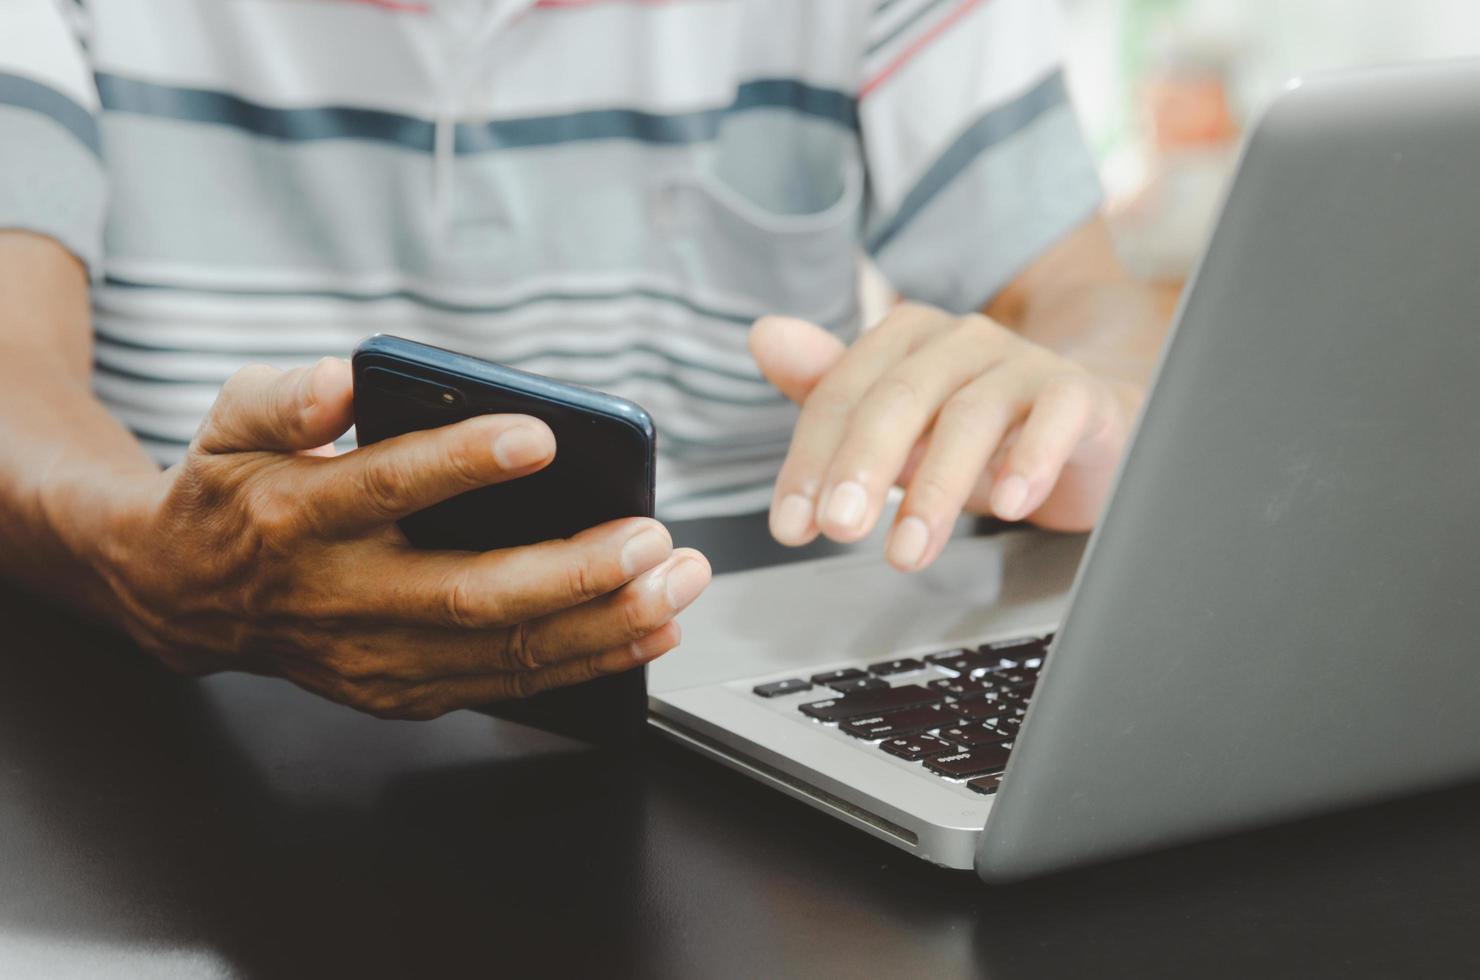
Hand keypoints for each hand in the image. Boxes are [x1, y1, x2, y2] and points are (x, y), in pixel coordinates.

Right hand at [87, 358, 709, 718]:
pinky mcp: (402, 692)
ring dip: (604, 624)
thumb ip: (286, 394)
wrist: (187, 597)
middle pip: (469, 594)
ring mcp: (373, 659)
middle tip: (656, 540)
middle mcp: (338, 598)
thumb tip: (347, 379)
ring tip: (679, 586)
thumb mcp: (231, 417)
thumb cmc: (233, 488)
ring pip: (503, 653)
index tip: (543, 437)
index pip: (385, 487)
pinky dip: (586, 663)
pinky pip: (507, 684)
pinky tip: (650, 631)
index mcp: (294, 516)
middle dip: (575, 573)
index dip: (463, 464)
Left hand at [749, 305, 1138, 571]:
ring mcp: (1024, 362)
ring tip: (908, 550)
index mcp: (905, 339)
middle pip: (899, 398)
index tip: (791, 525)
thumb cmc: (977, 428)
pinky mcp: (1080, 394)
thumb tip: (764, 336)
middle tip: (837, 529)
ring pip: (971, 417)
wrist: (1082, 426)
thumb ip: (827, 389)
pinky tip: (1011, 503)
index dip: (810, 461)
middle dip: (861, 468)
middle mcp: (961, 340)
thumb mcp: (896, 422)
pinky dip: (1032, 460)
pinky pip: (1057, 416)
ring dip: (935, 490)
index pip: (842, 395)